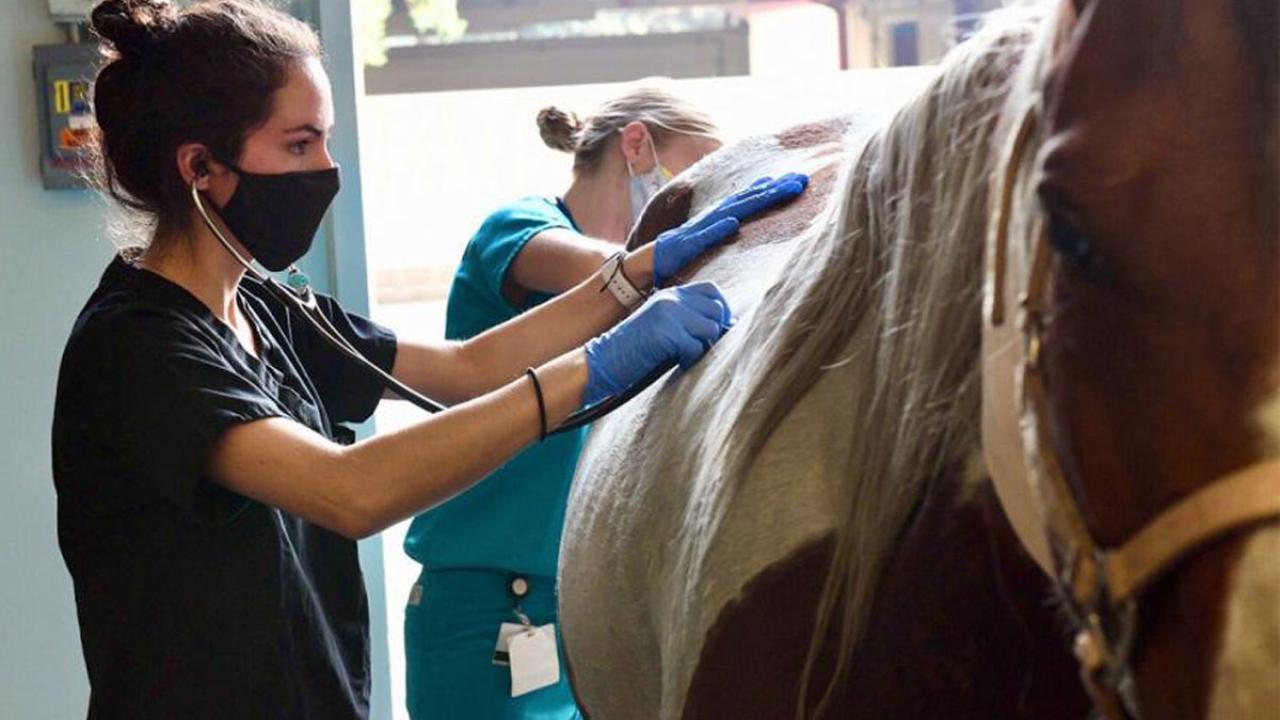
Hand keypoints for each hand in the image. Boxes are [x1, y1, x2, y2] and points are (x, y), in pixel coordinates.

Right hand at [582, 283, 732, 405]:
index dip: (721, 309)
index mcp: (671, 293)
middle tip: (699, 347)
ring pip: (710, 328)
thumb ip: (688, 318)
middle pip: (716, 309)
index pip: (711, 290)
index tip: (717, 329)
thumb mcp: (663, 324)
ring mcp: (668, 313)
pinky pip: (695, 347)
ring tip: (685, 355)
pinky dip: (690, 359)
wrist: (604, 358)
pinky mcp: (666, 332)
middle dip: (714, 331)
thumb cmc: (636, 348)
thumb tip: (730, 324)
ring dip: (702, 347)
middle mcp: (671, 298)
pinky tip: (677, 363)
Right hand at [652, 172, 808, 285]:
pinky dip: (717, 229)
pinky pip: (703, 237)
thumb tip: (747, 218)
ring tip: (773, 191)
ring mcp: (699, 230)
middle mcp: (712, 217)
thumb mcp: (710, 236)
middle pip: (746, 199)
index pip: (750, 198)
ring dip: (751, 201)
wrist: (649, 263)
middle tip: (801, 179)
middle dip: (773, 189)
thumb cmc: (683, 251)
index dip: (773, 188)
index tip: (797, 180)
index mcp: (719, 216)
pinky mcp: (686, 246)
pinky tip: (731, 223)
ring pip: (729, 212)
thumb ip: (728, 225)